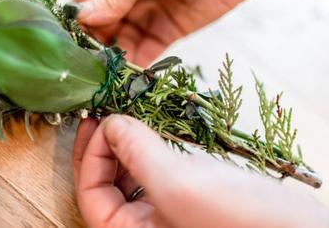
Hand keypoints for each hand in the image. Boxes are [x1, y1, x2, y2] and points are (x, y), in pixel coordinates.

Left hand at [72, 115, 328, 227]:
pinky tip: (155, 129)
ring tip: (130, 115)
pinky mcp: (186, 199)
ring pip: (130, 175)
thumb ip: (135, 152)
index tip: (102, 122)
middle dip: (106, 146)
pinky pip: (155, 170)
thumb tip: (111, 123)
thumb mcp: (176, 182)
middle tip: (108, 112)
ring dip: (128, 143)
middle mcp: (143, 226)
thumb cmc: (238, 220)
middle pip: (106, 184)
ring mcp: (165, 213)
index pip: (91, 195)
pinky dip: (151, 147)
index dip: (91, 156)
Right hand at [74, 0, 267, 65]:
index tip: (66, 49)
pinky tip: (127, 81)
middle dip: (91, 50)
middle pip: (98, 29)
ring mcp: (145, 16)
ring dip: (111, 63)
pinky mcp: (166, 34)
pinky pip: (145, 54)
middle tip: (85, 73)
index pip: (83, 3)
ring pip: (118, 46)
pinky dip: (135, 69)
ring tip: (104, 81)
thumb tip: (84, 19)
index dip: (74, 25)